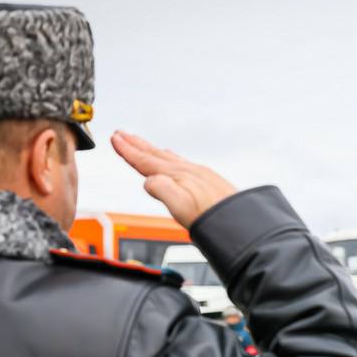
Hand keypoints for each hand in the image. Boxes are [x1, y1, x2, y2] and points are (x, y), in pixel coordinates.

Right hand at [111, 131, 237, 227]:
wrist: (242, 223)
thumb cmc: (213, 219)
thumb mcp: (180, 206)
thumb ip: (162, 190)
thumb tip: (148, 181)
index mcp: (178, 176)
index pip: (146, 161)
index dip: (128, 151)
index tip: (115, 139)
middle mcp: (189, 171)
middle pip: (156, 155)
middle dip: (137, 145)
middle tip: (122, 134)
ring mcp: (200, 175)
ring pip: (170, 158)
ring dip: (152, 150)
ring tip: (142, 143)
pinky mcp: (209, 182)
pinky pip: (183, 163)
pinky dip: (171, 158)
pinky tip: (174, 160)